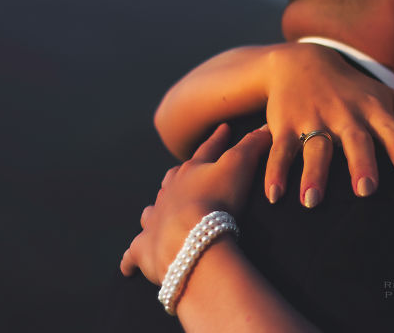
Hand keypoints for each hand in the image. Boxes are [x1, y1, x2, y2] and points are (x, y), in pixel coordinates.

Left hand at [119, 123, 271, 283]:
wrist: (189, 238)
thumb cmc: (216, 200)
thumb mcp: (239, 166)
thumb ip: (252, 146)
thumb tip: (266, 126)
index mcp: (191, 172)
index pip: (207, 150)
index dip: (218, 139)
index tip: (224, 129)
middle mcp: (168, 194)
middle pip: (173, 178)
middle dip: (181, 173)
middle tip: (184, 170)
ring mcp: (155, 221)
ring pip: (152, 211)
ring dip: (157, 209)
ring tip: (159, 209)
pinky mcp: (146, 250)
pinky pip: (133, 255)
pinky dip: (131, 260)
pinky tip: (128, 266)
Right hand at [261, 43, 393, 206]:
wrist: (301, 63)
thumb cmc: (355, 90)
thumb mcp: (388, 98)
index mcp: (373, 108)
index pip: (391, 126)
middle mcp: (345, 113)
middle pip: (355, 138)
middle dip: (361, 162)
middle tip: (366, 189)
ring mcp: (313, 119)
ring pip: (314, 148)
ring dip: (313, 173)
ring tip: (312, 201)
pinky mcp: (284, 126)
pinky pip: (279, 151)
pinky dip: (274, 172)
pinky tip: (274, 196)